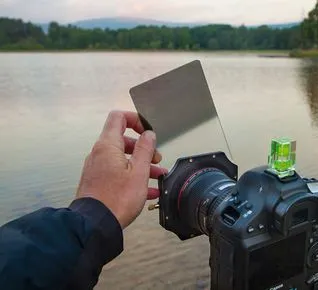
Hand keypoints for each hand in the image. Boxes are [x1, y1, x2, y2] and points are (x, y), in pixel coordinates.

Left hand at [75, 110, 166, 228]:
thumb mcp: (139, 172)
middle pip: (123, 140)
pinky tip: (148, 190)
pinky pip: (117, 173)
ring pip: (122, 158)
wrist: (95, 225)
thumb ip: (145, 149)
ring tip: (157, 176)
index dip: (135, 119)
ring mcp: (97, 168)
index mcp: (108, 146)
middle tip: (156, 158)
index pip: (118, 117)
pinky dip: (132, 176)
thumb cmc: (116, 200)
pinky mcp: (97, 182)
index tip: (147, 130)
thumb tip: (148, 134)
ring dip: (141, 164)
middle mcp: (99, 154)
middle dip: (143, 148)